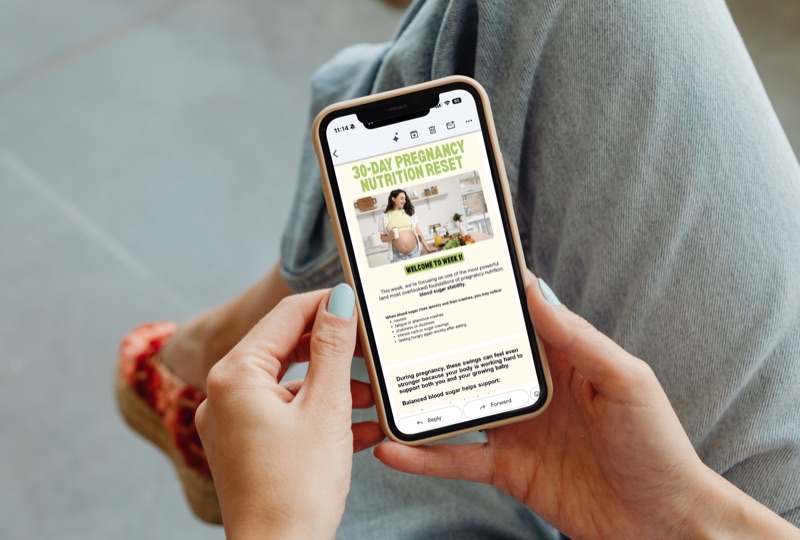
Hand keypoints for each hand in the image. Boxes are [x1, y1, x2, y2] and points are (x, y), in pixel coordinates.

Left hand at [196, 285, 383, 538]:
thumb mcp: (326, 407)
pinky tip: (358, 427)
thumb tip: (340, 300)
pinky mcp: (247, 447)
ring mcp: (233, 423)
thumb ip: (333, 348)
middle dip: (333, 350)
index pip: (285, 317)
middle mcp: (225, 394)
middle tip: (370, 348)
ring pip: (290, 385)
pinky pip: (286, 415)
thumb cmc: (297, 487)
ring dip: (333, 386)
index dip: (325, 303)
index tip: (358, 299)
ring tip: (370, 397)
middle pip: (286, 349)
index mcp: (235, 376)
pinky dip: (320, 414)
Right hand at [374, 272, 737, 537]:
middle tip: (387, 326)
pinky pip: (456, 460)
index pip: (513, 315)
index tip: (441, 271)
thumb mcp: (625, 381)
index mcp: (560, 357)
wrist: (665, 523)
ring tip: (373, 386)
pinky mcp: (507, 469)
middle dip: (431, 343)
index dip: (480, 292)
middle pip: (471, 357)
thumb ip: (578, 338)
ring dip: (415, 398)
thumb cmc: (658, 445)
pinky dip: (423, 457)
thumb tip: (535, 292)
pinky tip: (393, 449)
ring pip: (454, 406)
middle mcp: (530, 388)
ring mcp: (515, 429)